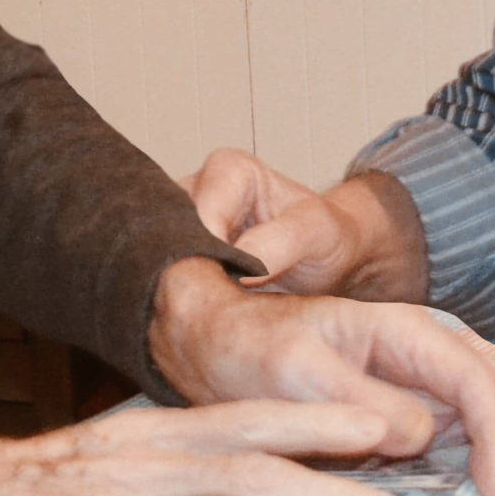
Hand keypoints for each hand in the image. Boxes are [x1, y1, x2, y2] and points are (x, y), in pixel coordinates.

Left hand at [151, 257, 494, 495]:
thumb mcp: (299, 374)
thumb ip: (362, 402)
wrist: (224, 340)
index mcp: (402, 329)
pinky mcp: (416, 398)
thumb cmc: (254, 349)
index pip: (473, 379)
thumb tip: (424, 434)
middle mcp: (425, 345)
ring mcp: (424, 371)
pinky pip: (474, 420)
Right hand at [181, 149, 423, 301]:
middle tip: (214, 316)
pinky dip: (181, 302)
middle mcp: (195, 190)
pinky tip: (198, 325)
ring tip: (207, 322)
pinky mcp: (179, 256)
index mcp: (227, 170)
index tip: (228, 296)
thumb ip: (281, 242)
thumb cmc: (328, 237)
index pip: (198, 216)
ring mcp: (181, 224)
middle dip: (189, 277)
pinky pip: (166, 278)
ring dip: (181, 292)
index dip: (207, 258)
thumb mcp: (317, 232)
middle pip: (171, 236)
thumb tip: (237, 268)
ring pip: (162, 260)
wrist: (332, 260)